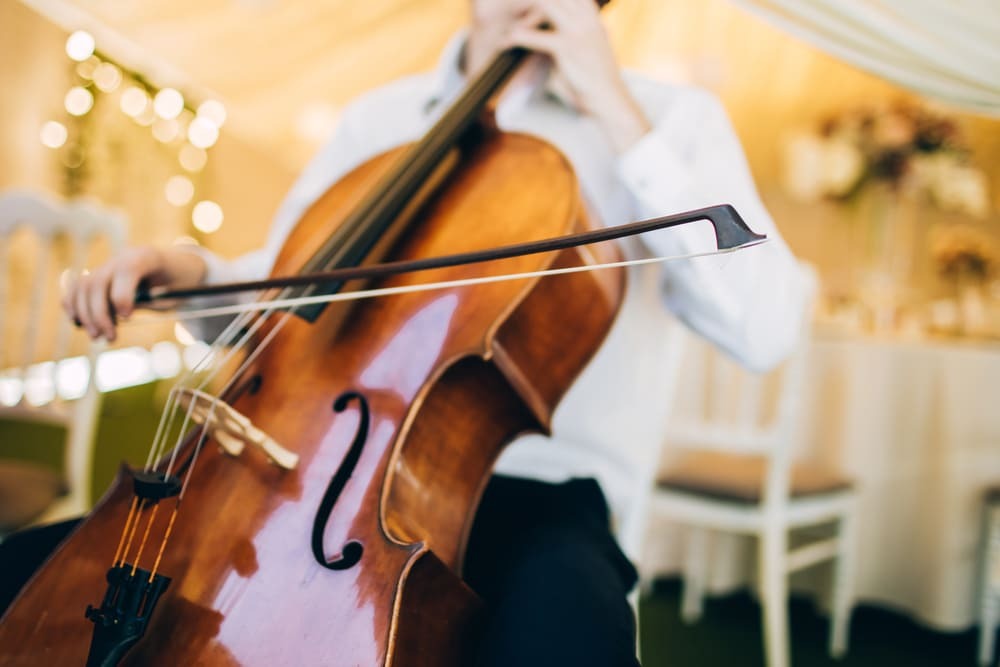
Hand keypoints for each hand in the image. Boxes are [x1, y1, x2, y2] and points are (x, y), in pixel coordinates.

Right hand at [62, 246, 206, 341]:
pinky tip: (77, 321)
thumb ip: (153, 299)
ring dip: (85, 314)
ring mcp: (107, 266)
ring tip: (96, 336)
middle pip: (98, 282)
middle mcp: (120, 258)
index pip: (126, 270)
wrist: (172, 266)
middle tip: (109, 337)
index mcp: (144, 257)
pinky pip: (78, 287)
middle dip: (99, 313)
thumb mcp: (177, 290)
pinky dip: (73, 303)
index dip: (122, 295)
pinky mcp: (98, 276)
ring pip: (84, 286)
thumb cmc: (178, 281)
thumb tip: (123, 315)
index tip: (126, 318)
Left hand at [467, 0, 650, 152]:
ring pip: (545, 4)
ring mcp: (578, 30)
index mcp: (591, 15)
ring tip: (506, 22)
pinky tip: (505, 44)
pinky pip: (534, 36)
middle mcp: (586, 17)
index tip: (526, 3)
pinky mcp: (567, 47)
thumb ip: (560, 39)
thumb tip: (536, 38)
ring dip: (522, 10)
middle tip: (510, 8)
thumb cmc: (594, 80)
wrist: (610, 100)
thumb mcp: (581, 51)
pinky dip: (516, 38)